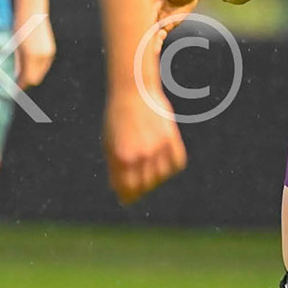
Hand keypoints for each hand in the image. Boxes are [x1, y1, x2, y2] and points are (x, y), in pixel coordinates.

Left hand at [13, 7, 55, 88]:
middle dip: (26, 82)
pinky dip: (36, 69)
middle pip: (36, 78)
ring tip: (20, 77)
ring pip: (40, 72)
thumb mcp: (14, 45)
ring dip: (31, 76)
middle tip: (15, 85)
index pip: (28, 79)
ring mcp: (48, 53)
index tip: (13, 89)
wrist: (32, 10)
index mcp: (32, 56)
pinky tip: (28, 67)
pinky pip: (44, 65)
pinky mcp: (50, 49)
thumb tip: (15, 77)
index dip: (20, 86)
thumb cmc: (18, 27)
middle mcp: (43, 56)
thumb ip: (16, 63)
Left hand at [103, 87, 186, 204]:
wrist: (133, 90)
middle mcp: (141, 154)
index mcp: (122, 157)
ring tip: (148, 165)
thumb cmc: (117, 119)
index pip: (128, 190)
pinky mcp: (171, 137)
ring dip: (156, 176)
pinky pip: (176, 162)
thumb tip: (124, 196)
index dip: (127, 195)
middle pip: (146, 185)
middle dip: (141, 187)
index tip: (128, 196)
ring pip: (162, 175)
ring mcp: (158, 146)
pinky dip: (171, 165)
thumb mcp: (110, 145)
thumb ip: (116, 171)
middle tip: (137, 178)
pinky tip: (162, 159)